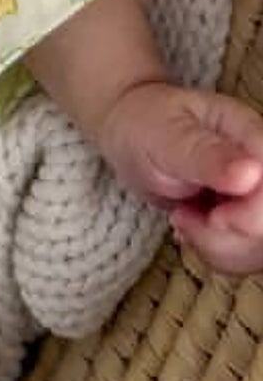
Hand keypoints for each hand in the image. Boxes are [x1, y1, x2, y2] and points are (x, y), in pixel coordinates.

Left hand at [98, 78, 262, 274]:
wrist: (130, 136)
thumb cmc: (145, 126)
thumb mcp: (166, 138)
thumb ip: (207, 156)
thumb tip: (253, 173)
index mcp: (248, 133)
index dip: (255, 214)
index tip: (216, 219)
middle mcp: (260, 166)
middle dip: (230, 238)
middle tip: (184, 217)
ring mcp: (253, 194)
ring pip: (260, 246)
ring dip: (217, 247)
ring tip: (181, 219)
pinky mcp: (243, 219)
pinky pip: (244, 253)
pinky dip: (213, 251)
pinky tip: (188, 226)